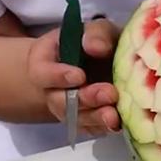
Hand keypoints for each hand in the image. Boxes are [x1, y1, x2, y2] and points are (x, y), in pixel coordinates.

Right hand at [26, 19, 120, 135]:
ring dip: (96, 118)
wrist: (105, 61)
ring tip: (114, 116)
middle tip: (108, 94)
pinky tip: (118, 124)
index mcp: (47, 62)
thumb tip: (96, 47)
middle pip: (59, 101)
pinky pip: (91, 129)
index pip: (42, 73)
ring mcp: (70, 108)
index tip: (79, 76)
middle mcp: (54, 90)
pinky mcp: (87, 120)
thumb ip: (96, 34)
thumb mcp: (98, 30)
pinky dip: (104, 128)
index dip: (58, 76)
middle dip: (84, 99)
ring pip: (77, 119)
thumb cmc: (99, 42)